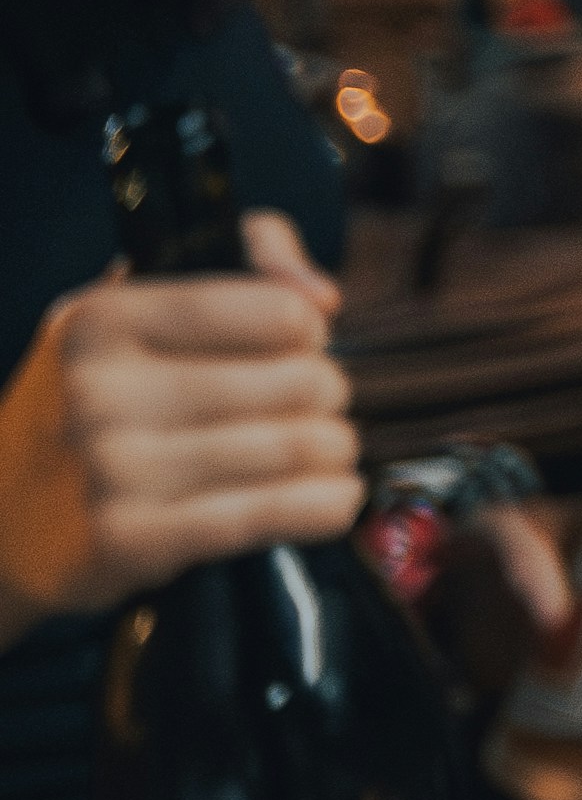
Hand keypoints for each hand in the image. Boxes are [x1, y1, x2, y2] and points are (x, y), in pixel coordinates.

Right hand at [0, 216, 356, 631]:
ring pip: (303, 448)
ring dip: (332, 452)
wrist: (5, 520)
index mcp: (102, 320)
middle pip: (304, 382)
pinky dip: (327, 505)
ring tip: (315, 452)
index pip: (281, 313)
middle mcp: (98, 390)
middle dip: (324, 397)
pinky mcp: (133, 540)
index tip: (290, 348)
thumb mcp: (140, 309)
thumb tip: (320, 295)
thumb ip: (245, 259)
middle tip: (303, 409)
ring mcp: (112, 469)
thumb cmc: (100, 402)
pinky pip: (278, 513)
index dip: (308, 333)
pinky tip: (330, 497)